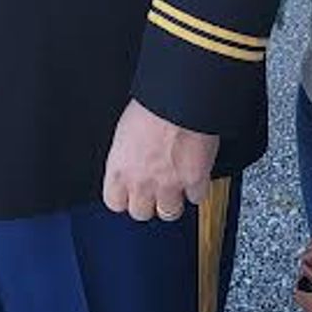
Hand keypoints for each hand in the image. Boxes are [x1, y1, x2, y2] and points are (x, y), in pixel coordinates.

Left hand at [102, 100, 218, 220]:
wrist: (182, 98)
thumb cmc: (154, 103)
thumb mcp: (126, 130)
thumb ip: (128, 154)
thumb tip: (132, 160)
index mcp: (119, 167)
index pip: (114, 202)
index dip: (125, 198)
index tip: (131, 192)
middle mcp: (141, 181)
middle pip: (140, 213)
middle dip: (149, 202)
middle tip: (155, 187)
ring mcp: (169, 184)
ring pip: (169, 213)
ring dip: (173, 200)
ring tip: (176, 186)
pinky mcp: (194, 181)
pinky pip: (196, 198)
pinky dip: (198, 189)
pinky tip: (196, 176)